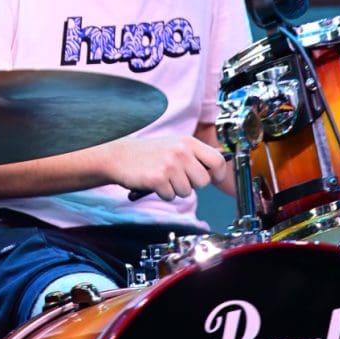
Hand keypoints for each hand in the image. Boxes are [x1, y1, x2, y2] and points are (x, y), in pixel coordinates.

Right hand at [104, 134, 230, 201]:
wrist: (120, 156)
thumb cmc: (149, 153)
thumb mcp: (175, 145)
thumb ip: (196, 155)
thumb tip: (219, 169)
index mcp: (188, 142)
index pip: (217, 160)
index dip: (219, 174)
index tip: (213, 178)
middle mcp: (181, 152)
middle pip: (203, 181)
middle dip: (193, 185)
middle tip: (178, 178)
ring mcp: (169, 165)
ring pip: (187, 192)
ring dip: (175, 190)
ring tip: (163, 178)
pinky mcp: (158, 178)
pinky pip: (171, 196)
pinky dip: (163, 194)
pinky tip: (154, 182)